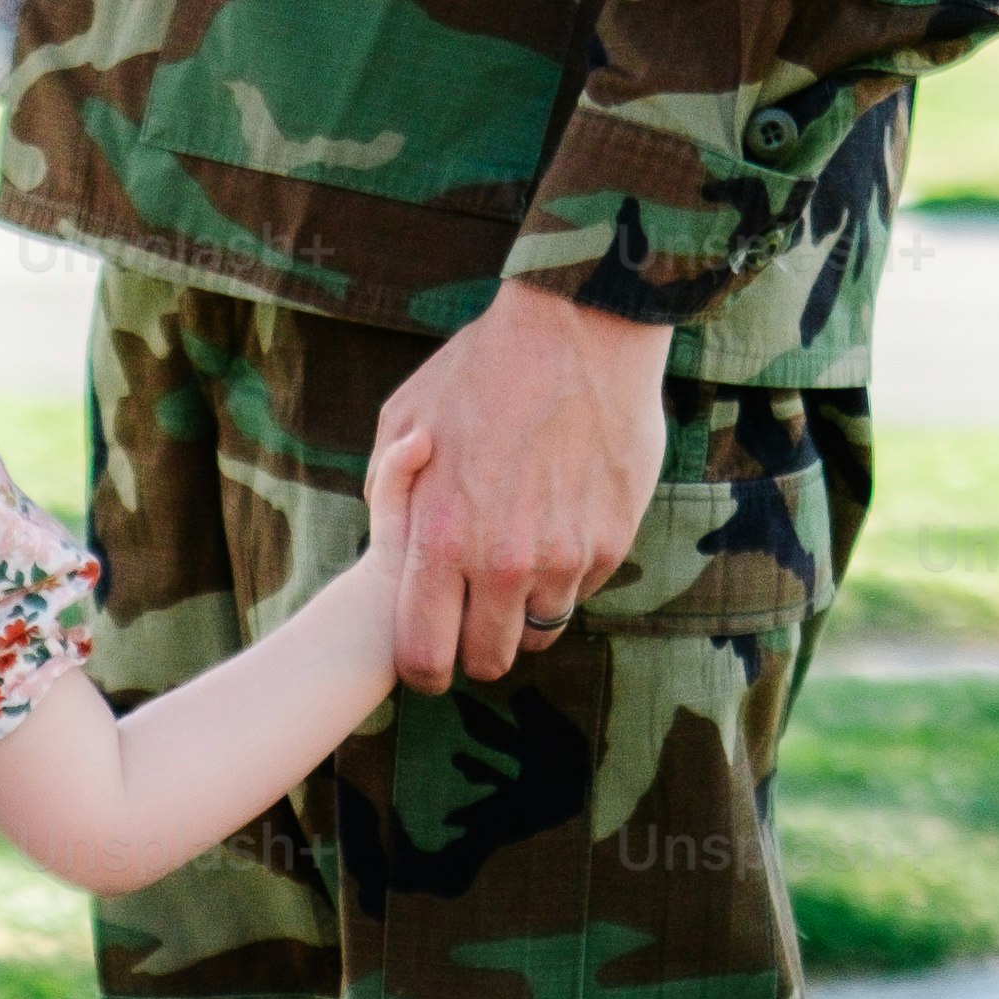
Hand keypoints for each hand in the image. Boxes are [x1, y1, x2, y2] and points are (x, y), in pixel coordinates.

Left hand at [368, 280, 670, 691]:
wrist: (576, 329)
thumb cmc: (480, 369)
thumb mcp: (404, 421)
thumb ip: (388, 493)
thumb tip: (390, 542)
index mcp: (441, 541)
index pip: (423, 656)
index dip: (423, 669)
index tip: (430, 657)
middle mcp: (503, 563)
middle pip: (487, 661)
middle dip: (476, 647)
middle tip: (475, 612)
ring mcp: (563, 558)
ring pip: (539, 632)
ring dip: (524, 610)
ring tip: (518, 557)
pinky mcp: (610, 543)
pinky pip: (580, 591)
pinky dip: (566, 574)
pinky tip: (557, 521)